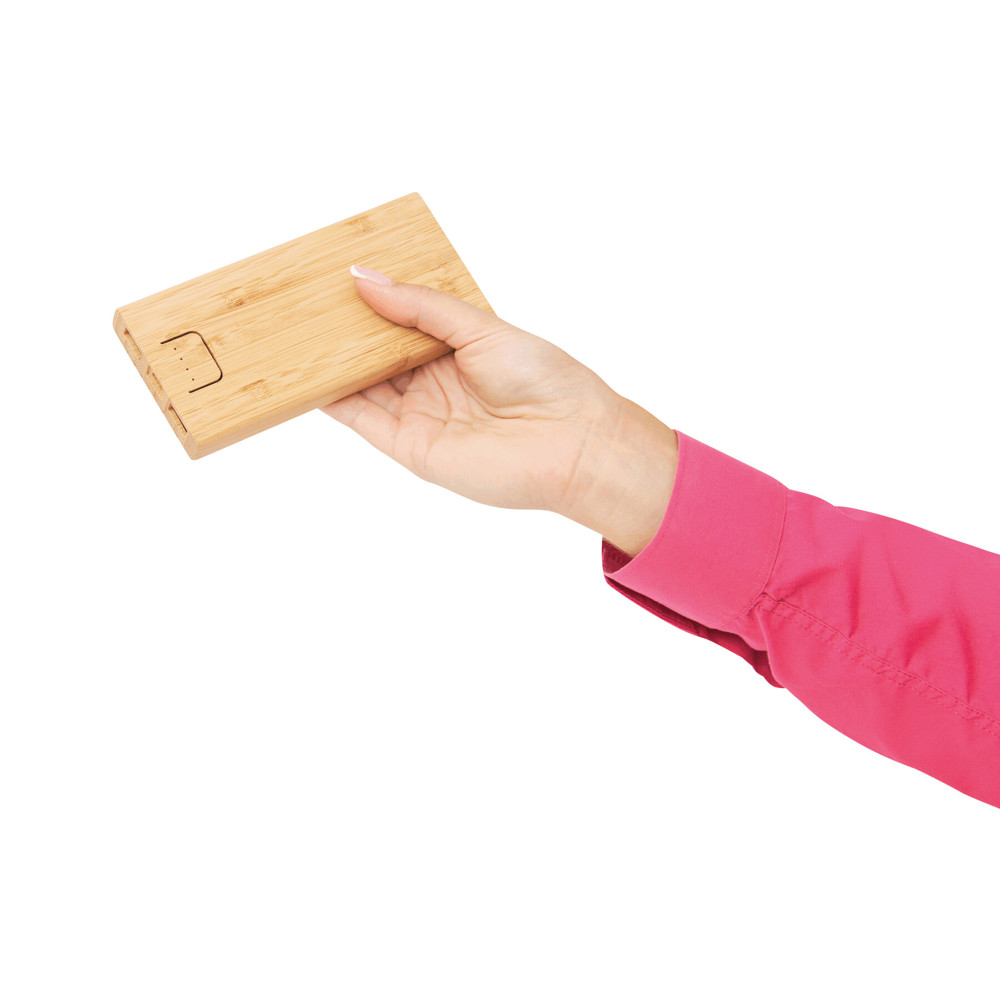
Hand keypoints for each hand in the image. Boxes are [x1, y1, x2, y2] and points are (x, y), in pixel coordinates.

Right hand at [321, 267, 678, 557]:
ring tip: (290, 331)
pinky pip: (362, 418)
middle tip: (301, 302)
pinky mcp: (411, 448)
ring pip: (361, 385)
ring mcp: (420, 416)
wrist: (572, 443)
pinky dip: (331, 398)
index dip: (368, 304)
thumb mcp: (479, 326)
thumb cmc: (543, 378)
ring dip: (328, 362)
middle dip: (341, 332)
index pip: (399, 324)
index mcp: (454, 350)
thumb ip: (420, 306)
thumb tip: (363, 277)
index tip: (332, 279)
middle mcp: (433, 384)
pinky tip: (304, 374)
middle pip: (374, 355)